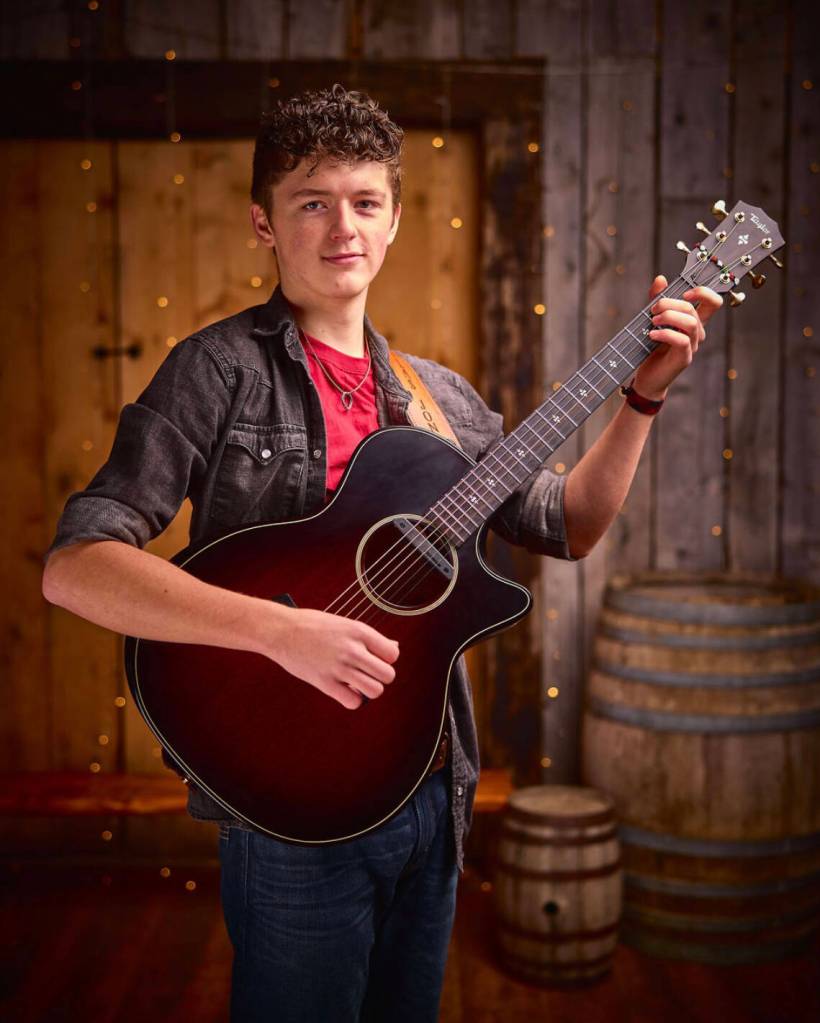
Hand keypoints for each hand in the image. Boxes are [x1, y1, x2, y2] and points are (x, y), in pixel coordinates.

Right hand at [267, 606, 398, 709]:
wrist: (281, 630)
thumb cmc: (312, 625)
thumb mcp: (345, 624)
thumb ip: (369, 638)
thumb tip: (394, 647)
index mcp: (359, 631)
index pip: (392, 654)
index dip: (386, 659)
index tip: (373, 659)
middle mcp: (352, 649)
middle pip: (388, 675)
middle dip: (380, 677)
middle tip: (366, 673)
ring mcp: (339, 667)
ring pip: (375, 691)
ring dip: (368, 690)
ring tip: (357, 683)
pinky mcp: (325, 683)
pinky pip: (353, 702)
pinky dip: (352, 699)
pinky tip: (344, 690)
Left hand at [632, 275, 722, 400]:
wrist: (648, 377)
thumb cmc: (651, 348)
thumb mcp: (652, 319)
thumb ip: (657, 299)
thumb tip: (661, 278)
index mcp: (693, 321)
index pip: (713, 302)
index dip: (703, 292)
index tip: (684, 292)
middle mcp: (696, 333)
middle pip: (693, 309)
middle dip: (671, 303)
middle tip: (653, 309)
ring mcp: (692, 346)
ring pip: (690, 323)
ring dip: (669, 317)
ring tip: (652, 322)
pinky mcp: (684, 358)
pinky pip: (681, 340)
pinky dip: (665, 334)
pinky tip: (651, 335)